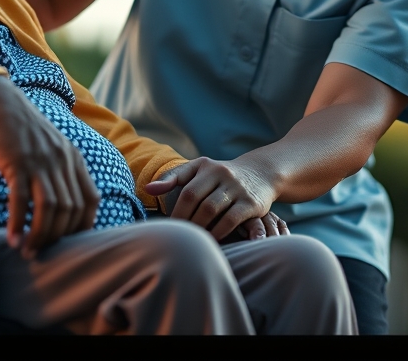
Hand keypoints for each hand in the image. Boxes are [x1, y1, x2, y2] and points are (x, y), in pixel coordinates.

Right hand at [0, 76, 99, 256]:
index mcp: (73, 157)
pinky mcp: (17, 161)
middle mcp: (61, 159)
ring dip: (39, 235)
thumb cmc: (17, 128)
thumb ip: (59, 169)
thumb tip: (60, 205)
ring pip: (50, 209)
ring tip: (26, 250)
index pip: (90, 200)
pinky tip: (12, 237)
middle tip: (40, 252)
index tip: (66, 242)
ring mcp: (40, 160)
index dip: (82, 227)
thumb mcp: (49, 146)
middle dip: (56, 237)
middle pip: (70, 210)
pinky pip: (21, 200)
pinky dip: (18, 224)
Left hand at [145, 157, 281, 241]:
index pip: (186, 190)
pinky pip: (231, 220)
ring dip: (200, 228)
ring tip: (192, 240)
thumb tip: (147, 189)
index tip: (169, 227)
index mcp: (206, 167)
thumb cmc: (221, 176)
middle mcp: (222, 174)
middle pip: (197, 201)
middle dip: (186, 221)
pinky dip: (219, 232)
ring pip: (212, 210)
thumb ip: (173, 178)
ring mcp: (238, 188)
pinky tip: (211, 241)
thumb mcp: (199, 170)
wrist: (261, 173)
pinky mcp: (252, 203)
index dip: (176, 211)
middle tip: (179, 237)